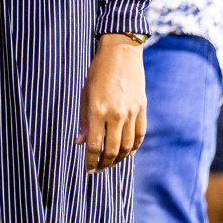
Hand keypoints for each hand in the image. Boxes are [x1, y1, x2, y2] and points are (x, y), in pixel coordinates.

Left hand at [78, 34, 146, 172]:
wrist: (121, 53)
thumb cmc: (98, 72)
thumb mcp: (85, 93)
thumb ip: (83, 120)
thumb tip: (80, 142)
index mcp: (98, 110)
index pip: (94, 145)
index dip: (90, 160)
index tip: (87, 169)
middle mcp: (116, 114)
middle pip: (112, 150)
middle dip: (104, 163)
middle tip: (98, 169)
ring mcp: (131, 112)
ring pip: (128, 146)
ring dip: (119, 159)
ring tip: (111, 162)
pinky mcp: (142, 109)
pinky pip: (140, 134)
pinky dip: (134, 147)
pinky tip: (128, 152)